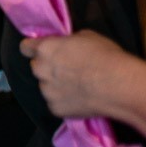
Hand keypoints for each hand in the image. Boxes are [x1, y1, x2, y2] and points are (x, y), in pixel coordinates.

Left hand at [20, 30, 134, 118]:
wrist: (120, 86)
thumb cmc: (105, 57)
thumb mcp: (86, 37)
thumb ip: (68, 43)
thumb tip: (66, 47)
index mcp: (45, 49)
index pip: (25, 47)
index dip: (33, 48)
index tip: (41, 51)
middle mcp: (41, 70)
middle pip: (36, 67)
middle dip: (47, 67)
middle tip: (67, 70)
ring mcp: (47, 91)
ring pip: (46, 86)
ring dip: (55, 85)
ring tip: (77, 87)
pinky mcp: (55, 109)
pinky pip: (55, 103)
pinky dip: (64, 102)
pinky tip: (80, 100)